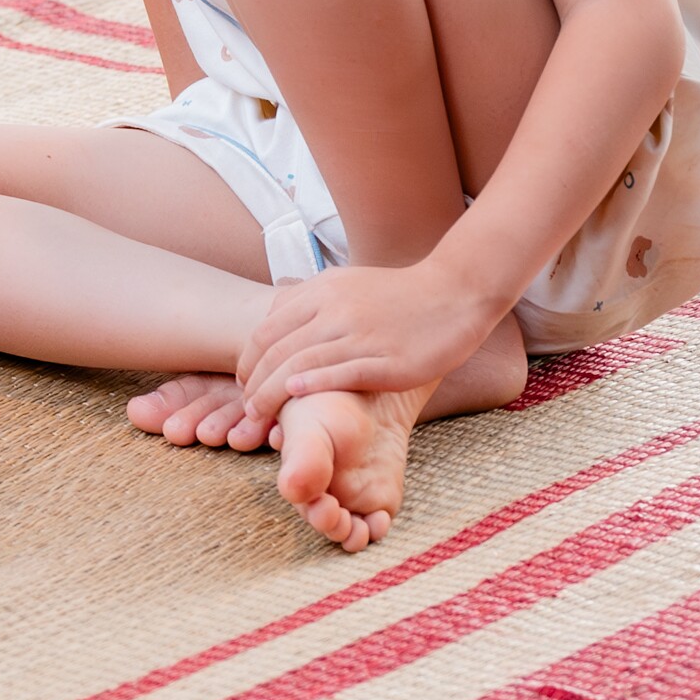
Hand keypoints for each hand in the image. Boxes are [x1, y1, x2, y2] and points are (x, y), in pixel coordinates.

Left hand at [234, 263, 494, 412]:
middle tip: (246, 409)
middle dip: (253, 384)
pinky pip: (340, 373)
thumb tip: (273, 318)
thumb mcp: (346, 283)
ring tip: (260, 416)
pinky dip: (311, 386)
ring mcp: (361, 334)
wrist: (456, 292)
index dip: (247, 362)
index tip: (244, 384)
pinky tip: (294, 399)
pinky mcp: (388, 360)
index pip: (266, 330)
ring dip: (272, 394)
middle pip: (276, 351)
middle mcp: (336, 309)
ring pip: (300, 365)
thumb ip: (310, 299)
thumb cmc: (399, 294)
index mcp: (322, 290)